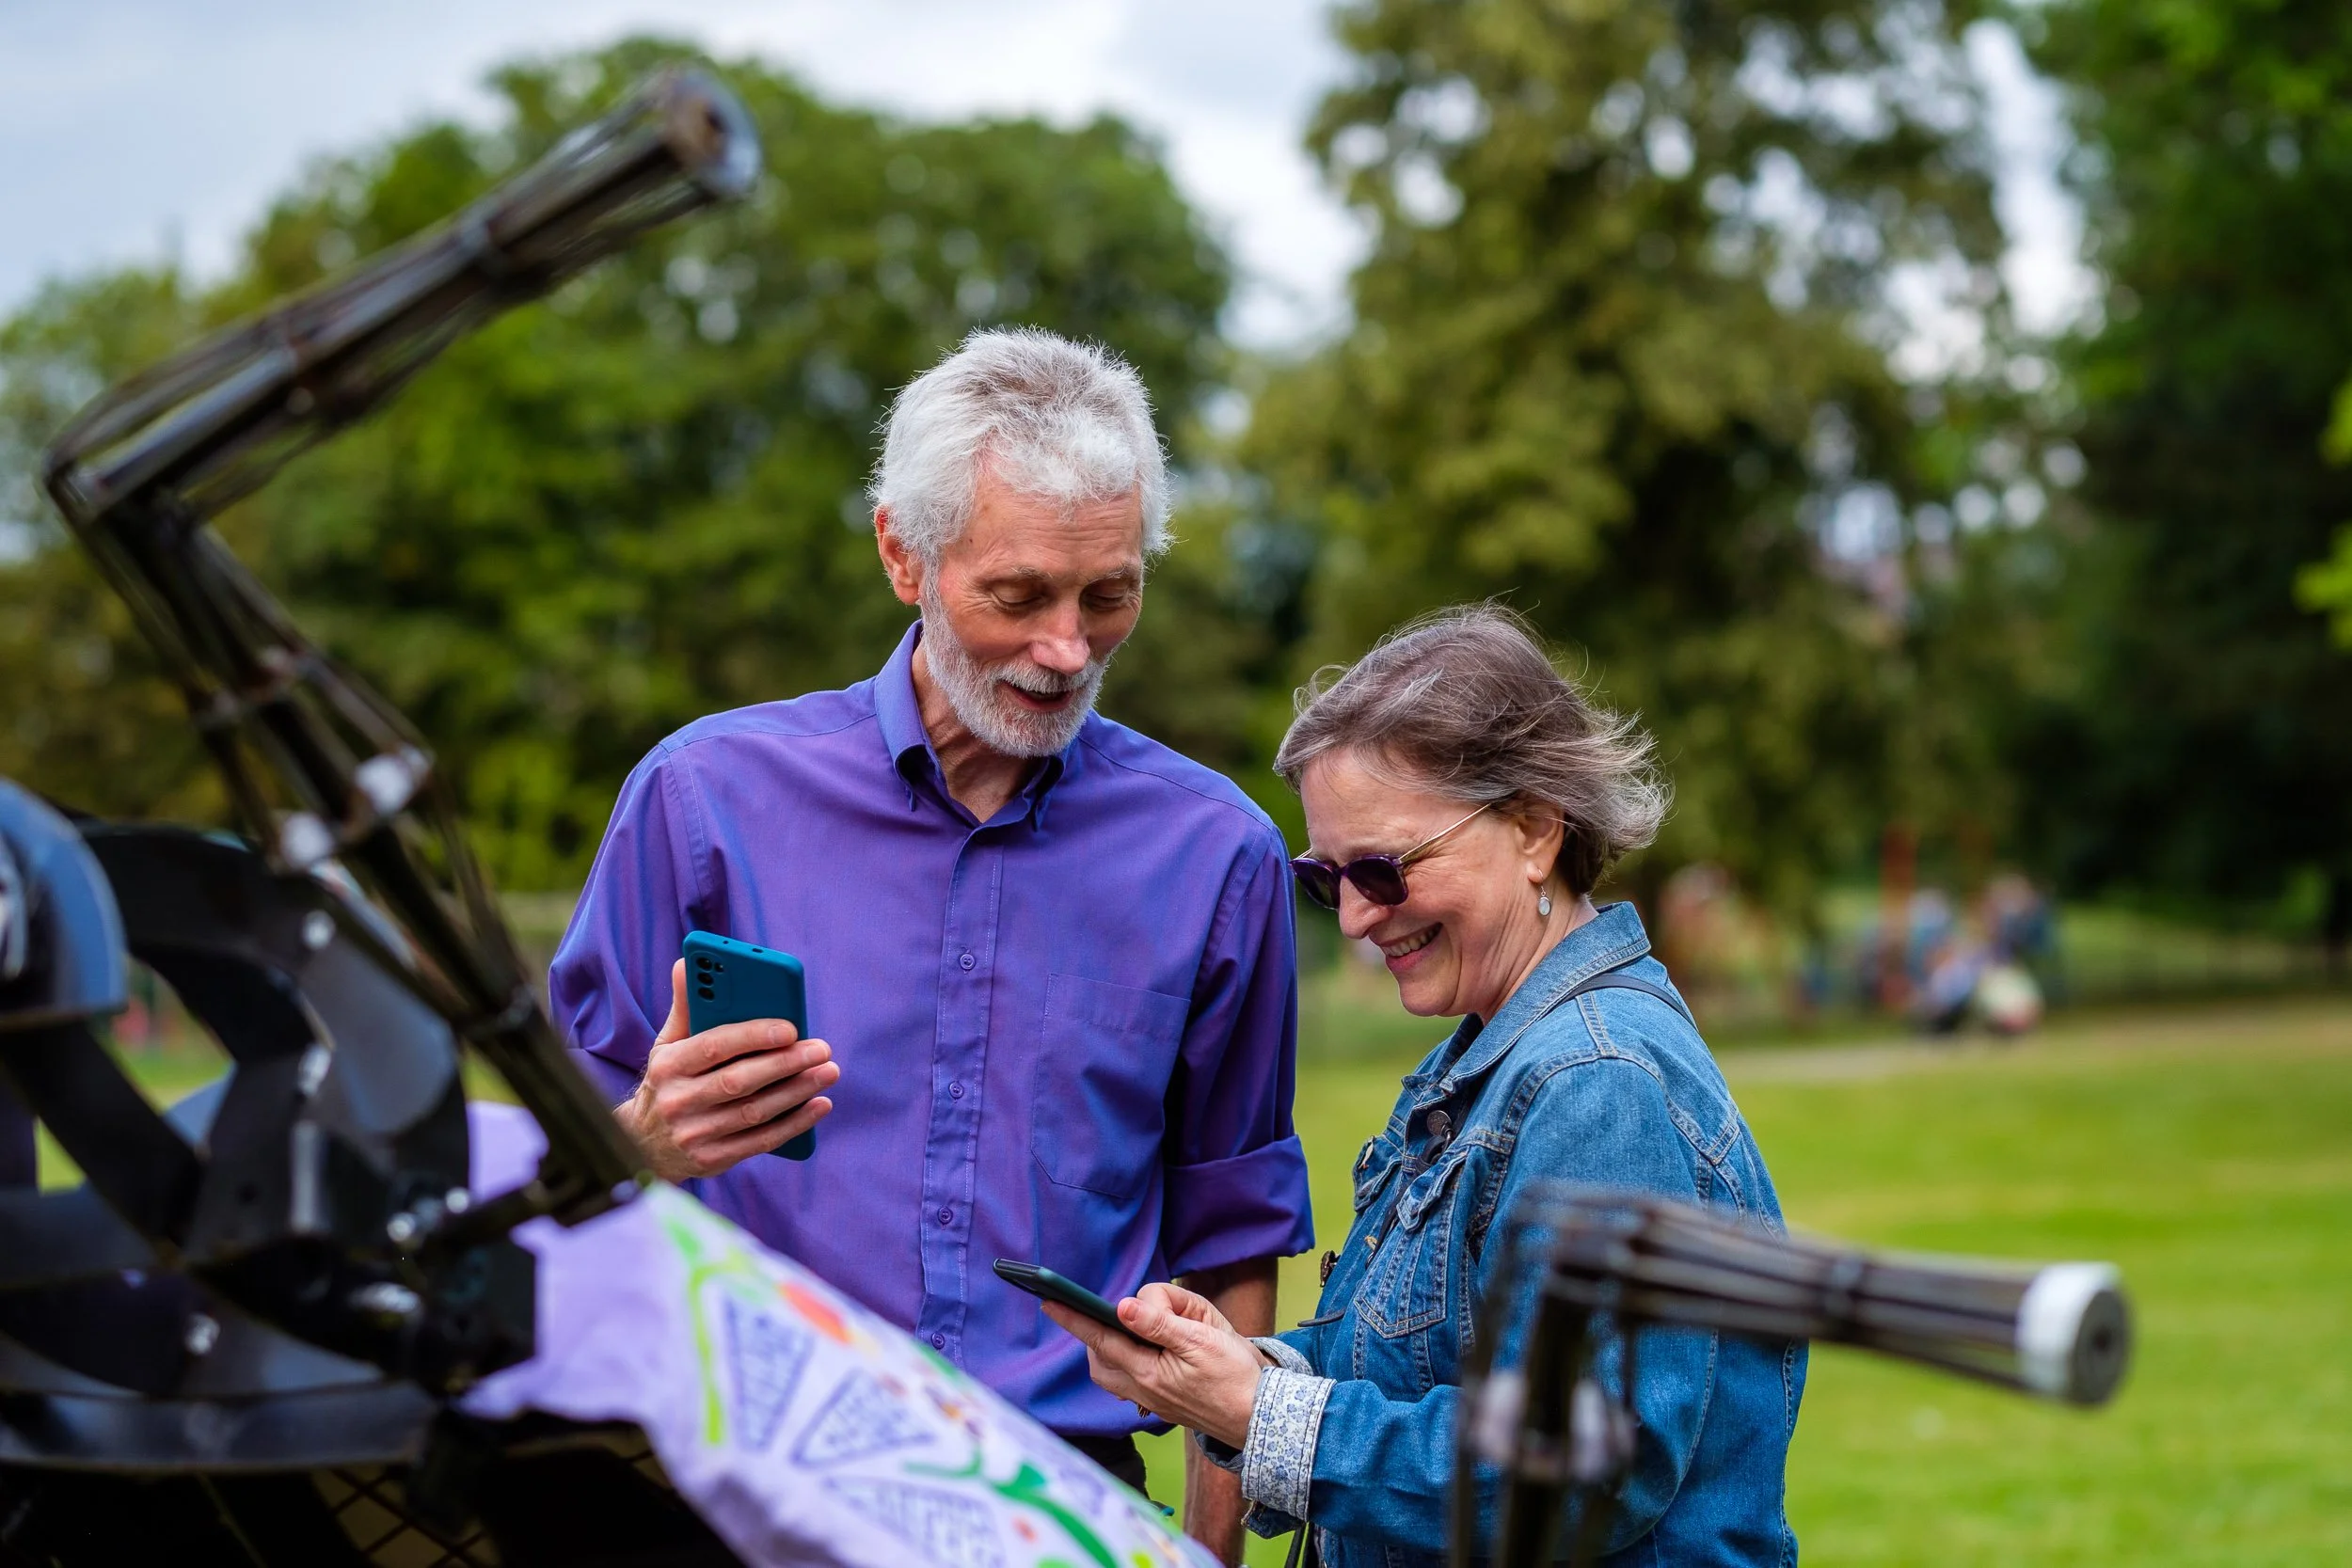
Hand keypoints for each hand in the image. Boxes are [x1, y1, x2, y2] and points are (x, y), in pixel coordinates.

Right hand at [615, 959, 839, 1181]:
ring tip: (828, 1072)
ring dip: (797, 1092)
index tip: (791, 1027)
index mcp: (668, 1066)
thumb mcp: (666, 1045)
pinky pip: (760, 1142)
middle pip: (740, 1081)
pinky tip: (819, 1105)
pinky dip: (794, 1124)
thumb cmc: (667, 1083)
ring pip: (754, 1112)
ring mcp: (694, 1135)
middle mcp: (678, 1102)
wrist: (641, 1146)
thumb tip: (687, 962)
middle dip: (786, 1064)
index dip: (753, 1036)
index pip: (713, 1046)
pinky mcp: (712, 1160)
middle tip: (822, 1049)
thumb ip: (685, 1007)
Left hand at [1042, 1283, 1266, 1450]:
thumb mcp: (1201, 1339)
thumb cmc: (1237, 1374)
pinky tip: (1144, 1350)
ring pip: (1114, 1374)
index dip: (1074, 1318)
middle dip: (1094, 1335)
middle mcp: (1144, 1391)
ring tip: (1125, 1328)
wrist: (1262, 1416)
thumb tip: (1122, 1306)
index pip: (1101, 1339)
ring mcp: (1153, 1401)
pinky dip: (1128, 1362)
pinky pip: (1131, 1383)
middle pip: (1101, 1361)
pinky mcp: (1163, 1405)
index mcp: (1149, 1373)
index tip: (1049, 1300)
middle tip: (1100, 1313)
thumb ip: (1159, 1323)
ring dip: (1111, 1350)